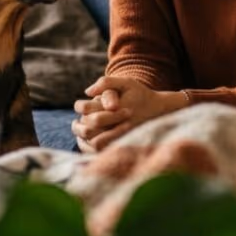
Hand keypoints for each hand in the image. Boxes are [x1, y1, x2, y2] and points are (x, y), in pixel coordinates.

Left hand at [72, 76, 186, 152]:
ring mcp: (123, 138)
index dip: (80, 107)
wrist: (160, 111)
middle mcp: (121, 125)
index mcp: (120, 109)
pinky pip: (102, 153)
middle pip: (90, 130)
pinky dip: (90, 148)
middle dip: (78, 126)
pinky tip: (86, 140)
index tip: (79, 105)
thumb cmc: (140, 94)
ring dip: (83, 138)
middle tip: (75, 122)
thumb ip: (107, 82)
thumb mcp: (127, 82)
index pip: (91, 111)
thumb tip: (87, 92)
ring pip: (95, 144)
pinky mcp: (123, 146)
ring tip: (79, 131)